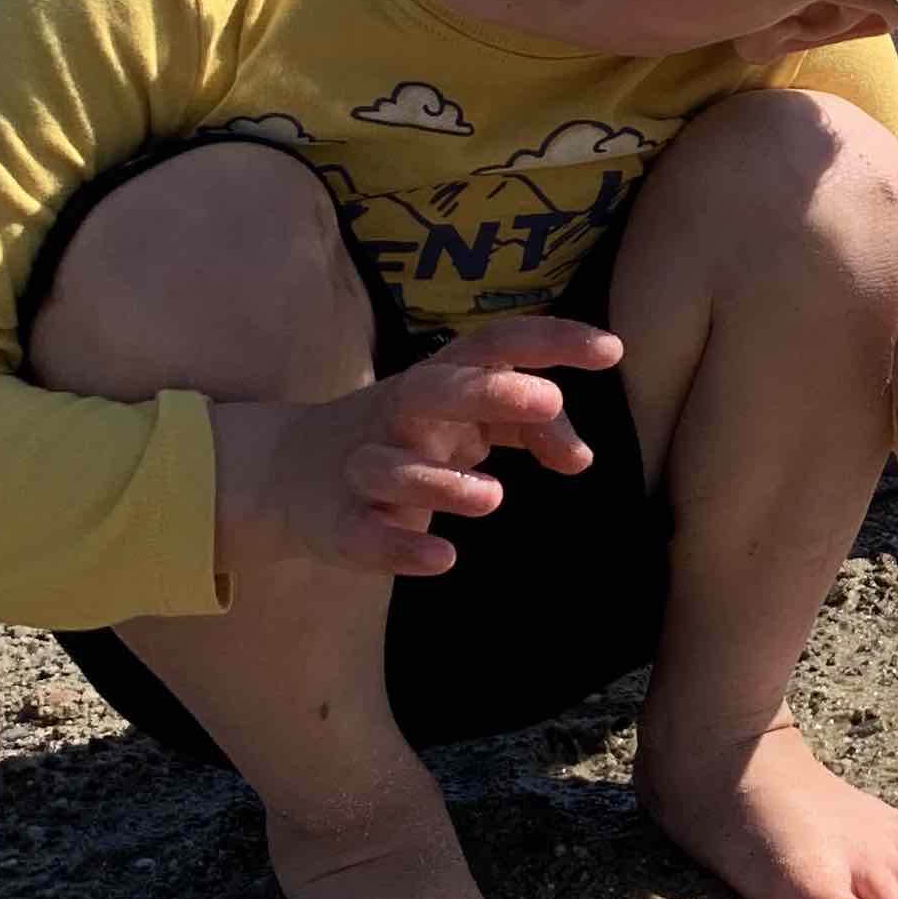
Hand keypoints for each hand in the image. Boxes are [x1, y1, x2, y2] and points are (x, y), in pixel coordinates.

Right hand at [216, 316, 622, 580]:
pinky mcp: (340, 521)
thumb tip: (581, 457)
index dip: (550, 340)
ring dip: (441, 480)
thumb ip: (533, 429)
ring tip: (494, 497)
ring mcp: (363, 466)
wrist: (286, 472)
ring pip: (390, 465)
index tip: (611, 349)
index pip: (493, 345)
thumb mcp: (469, 422)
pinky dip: (400, 546)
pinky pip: (365, 531)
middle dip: (489, 391)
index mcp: (438, 380)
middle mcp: (397, 413)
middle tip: (549, 401)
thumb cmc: (407, 437)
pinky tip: (442, 558)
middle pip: (434, 389)